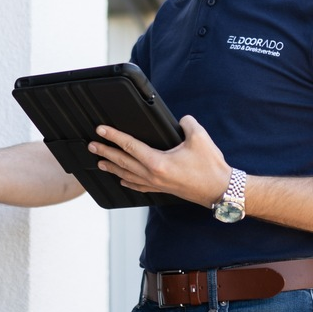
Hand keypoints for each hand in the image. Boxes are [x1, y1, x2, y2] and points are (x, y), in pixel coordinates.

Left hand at [88, 115, 231, 206]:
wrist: (220, 190)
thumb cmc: (210, 167)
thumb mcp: (199, 137)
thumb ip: (186, 123)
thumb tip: (179, 120)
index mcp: (158, 162)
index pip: (129, 146)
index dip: (113, 136)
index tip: (100, 130)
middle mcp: (153, 175)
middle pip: (122, 162)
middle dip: (105, 152)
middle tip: (91, 145)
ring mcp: (156, 184)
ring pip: (127, 175)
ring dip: (111, 167)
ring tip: (99, 162)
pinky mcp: (162, 189)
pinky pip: (138, 185)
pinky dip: (127, 181)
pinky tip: (121, 179)